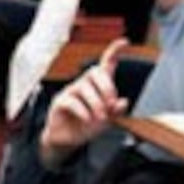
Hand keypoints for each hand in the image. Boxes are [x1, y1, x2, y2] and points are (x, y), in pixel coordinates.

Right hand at [40, 39, 128, 165]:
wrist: (67, 141)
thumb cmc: (86, 127)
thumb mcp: (107, 121)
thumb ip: (116, 112)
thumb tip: (123, 102)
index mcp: (97, 87)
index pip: (105, 65)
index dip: (114, 52)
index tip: (124, 42)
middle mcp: (83, 85)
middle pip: (94, 72)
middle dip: (106, 86)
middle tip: (111, 103)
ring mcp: (70, 92)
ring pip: (84, 87)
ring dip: (96, 103)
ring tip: (100, 117)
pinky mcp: (59, 102)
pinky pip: (72, 101)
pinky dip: (83, 111)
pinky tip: (87, 119)